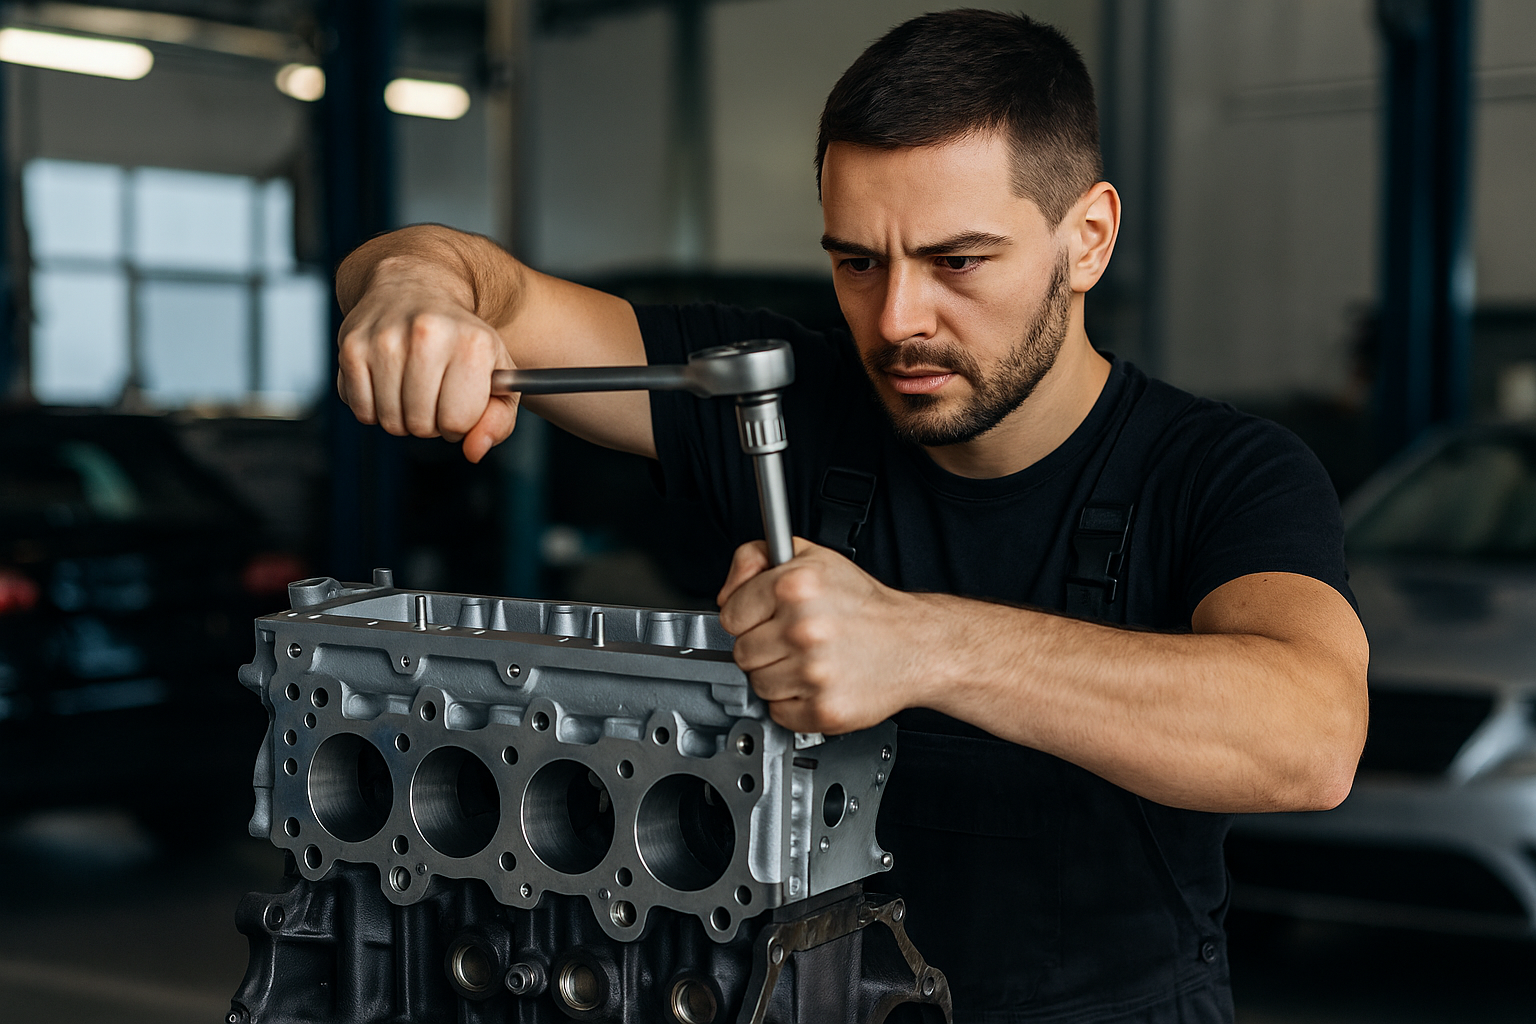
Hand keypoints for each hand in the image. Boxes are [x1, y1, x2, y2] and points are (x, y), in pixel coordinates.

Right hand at [336, 258, 518, 463]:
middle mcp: (428, 335)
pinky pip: (361, 409)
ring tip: (412, 386)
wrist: (414, 285)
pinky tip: (387, 380)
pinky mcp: (352, 346)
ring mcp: (385, 339)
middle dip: (430, 423)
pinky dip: (374, 407)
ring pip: (389, 421)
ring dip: (402, 417)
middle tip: (435, 394)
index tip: (460, 401)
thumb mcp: (498, 376)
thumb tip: (474, 451)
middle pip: (421, 425)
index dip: (460, 423)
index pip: (458, 421)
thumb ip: (498, 420)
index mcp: (472, 343)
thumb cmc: (461, 340)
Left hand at [716, 538, 931, 733]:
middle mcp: (804, 628)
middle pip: (742, 652)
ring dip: (778, 676)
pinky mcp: (824, 709)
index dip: (747, 616)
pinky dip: (794, 703)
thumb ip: (757, 557)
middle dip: (763, 647)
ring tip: (810, 660)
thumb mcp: (812, 558)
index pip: (730, 615)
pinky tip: (818, 682)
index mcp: (796, 586)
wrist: (914, 644)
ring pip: (758, 684)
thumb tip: (726, 591)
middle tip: (794, 639)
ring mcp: (814, 672)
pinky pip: (779, 712)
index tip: (767, 617)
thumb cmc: (864, 605)